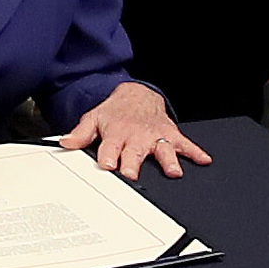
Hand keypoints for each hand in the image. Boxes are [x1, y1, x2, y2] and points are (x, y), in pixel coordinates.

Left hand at [60, 79, 208, 178]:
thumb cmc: (116, 111)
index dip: (107, 158)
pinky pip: (184, 144)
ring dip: (168, 160)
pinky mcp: (170, 135)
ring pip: (162, 150)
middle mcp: (136, 136)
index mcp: (116, 134)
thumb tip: (65, 143)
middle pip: (134, 152)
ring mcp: (155, 136)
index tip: (107, 165)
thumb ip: (80, 134)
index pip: (109, 149)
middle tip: (132, 173)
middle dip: (133, 163)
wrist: (137, 94)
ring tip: (173, 171)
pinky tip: (203, 160)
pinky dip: (195, 152)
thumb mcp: (94, 118)